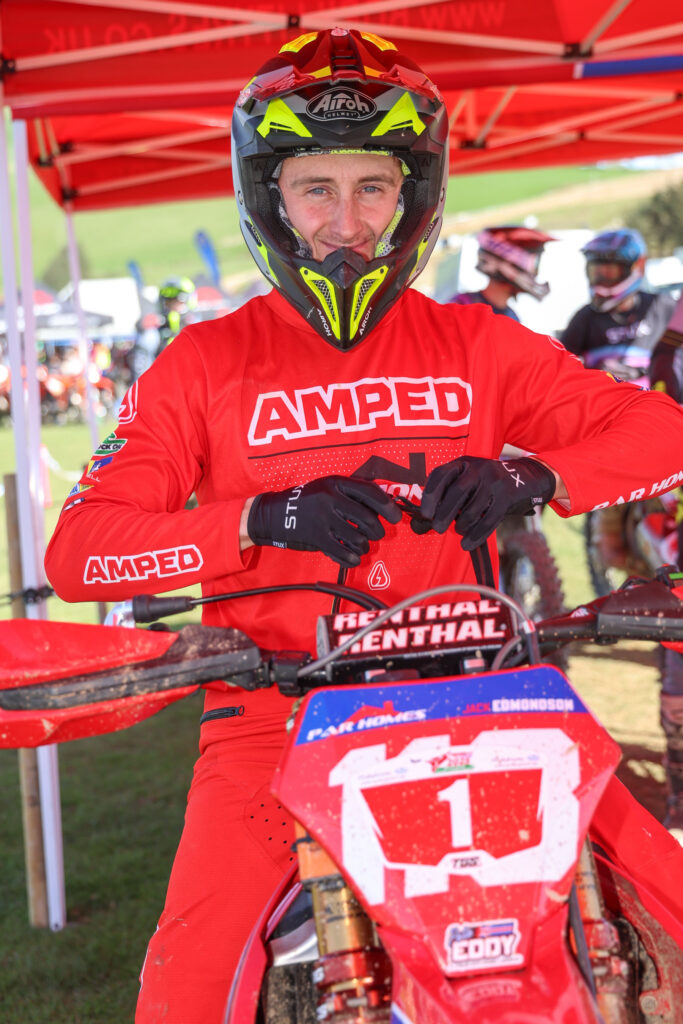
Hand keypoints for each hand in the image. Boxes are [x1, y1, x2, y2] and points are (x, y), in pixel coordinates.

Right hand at [247, 475, 401, 566]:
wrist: (276, 513)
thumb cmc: (309, 500)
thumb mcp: (329, 487)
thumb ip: (353, 492)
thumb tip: (386, 501)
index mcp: (337, 483)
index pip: (370, 492)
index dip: (388, 506)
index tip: (395, 517)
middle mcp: (331, 498)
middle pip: (368, 519)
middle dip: (377, 531)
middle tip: (375, 534)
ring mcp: (323, 518)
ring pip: (358, 538)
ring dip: (364, 546)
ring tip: (361, 544)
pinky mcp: (317, 537)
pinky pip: (343, 552)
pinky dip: (352, 558)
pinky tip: (353, 557)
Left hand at [417, 456, 555, 549]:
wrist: (523, 477)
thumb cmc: (485, 484)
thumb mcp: (467, 479)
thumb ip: (447, 494)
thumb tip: (423, 521)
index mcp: (463, 464)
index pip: (441, 475)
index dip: (430, 495)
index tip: (425, 513)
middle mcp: (478, 469)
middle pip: (456, 493)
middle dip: (444, 514)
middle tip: (438, 528)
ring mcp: (494, 482)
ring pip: (473, 509)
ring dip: (462, 525)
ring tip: (457, 530)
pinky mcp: (507, 498)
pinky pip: (489, 521)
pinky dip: (476, 535)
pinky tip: (467, 544)